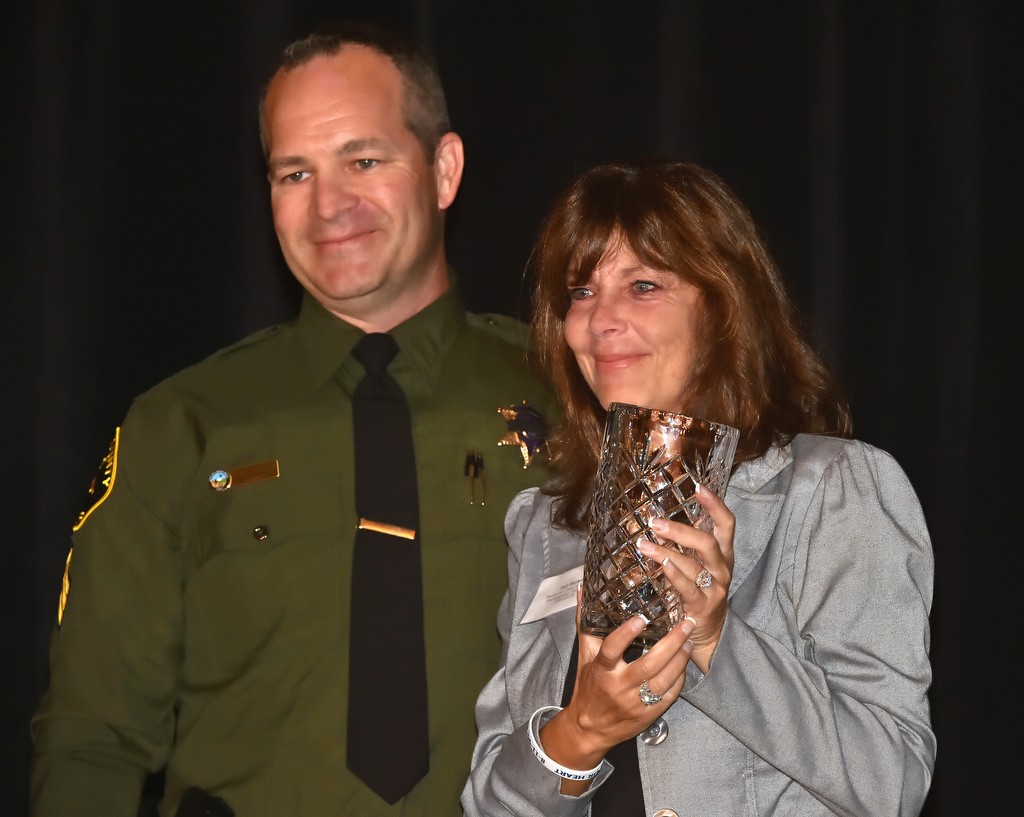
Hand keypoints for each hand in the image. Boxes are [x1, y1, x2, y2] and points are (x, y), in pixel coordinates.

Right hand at [539, 587, 695, 782]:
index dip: (626, 634)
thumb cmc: (588, 686)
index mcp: (601, 670)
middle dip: (672, 643)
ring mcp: (635, 703)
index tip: (641, 618)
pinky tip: (685, 664)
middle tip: (686, 623)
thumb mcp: (584, 656)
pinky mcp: (648, 715)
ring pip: (664, 680)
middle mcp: (619, 687)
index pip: (612, 649)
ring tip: (690, 640)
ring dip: (681, 659)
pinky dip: (680, 679)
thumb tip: (584, 591)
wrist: (589, 729)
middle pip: (649, 664)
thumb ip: (587, 624)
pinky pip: (669, 696)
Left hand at [637, 482, 734, 672]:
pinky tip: (660, 564)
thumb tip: (656, 525)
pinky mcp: (703, 606)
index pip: (726, 523)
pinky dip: (673, 574)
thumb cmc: (698, 591)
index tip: (699, 487)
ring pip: (694, 564)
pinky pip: (688, 587)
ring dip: (666, 551)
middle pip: (707, 542)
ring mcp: (715, 588)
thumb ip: (680, 546)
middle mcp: (722, 568)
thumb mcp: (695, 564)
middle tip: (655, 522)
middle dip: (680, 530)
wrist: (708, 632)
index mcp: (723, 553)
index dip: (715, 504)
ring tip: (643, 544)